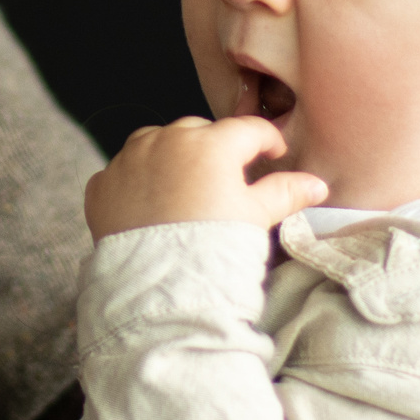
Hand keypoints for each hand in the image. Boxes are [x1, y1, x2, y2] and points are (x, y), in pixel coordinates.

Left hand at [82, 115, 328, 238]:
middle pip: (199, 133)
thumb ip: (285, 193)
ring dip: (171, 158)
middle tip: (225, 179)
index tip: (273, 153)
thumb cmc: (214, 249)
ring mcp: (129, 160)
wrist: (161, 289)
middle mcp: (165, 141)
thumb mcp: (255, 218)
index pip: (247, 130)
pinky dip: (137, 183)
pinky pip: (124, 172)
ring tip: (184, 190)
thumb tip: (317, 185)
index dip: (266, 140)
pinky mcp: (102, 185)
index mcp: (210, 144)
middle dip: (214, 149)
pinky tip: (150, 207)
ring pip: (156, 144)